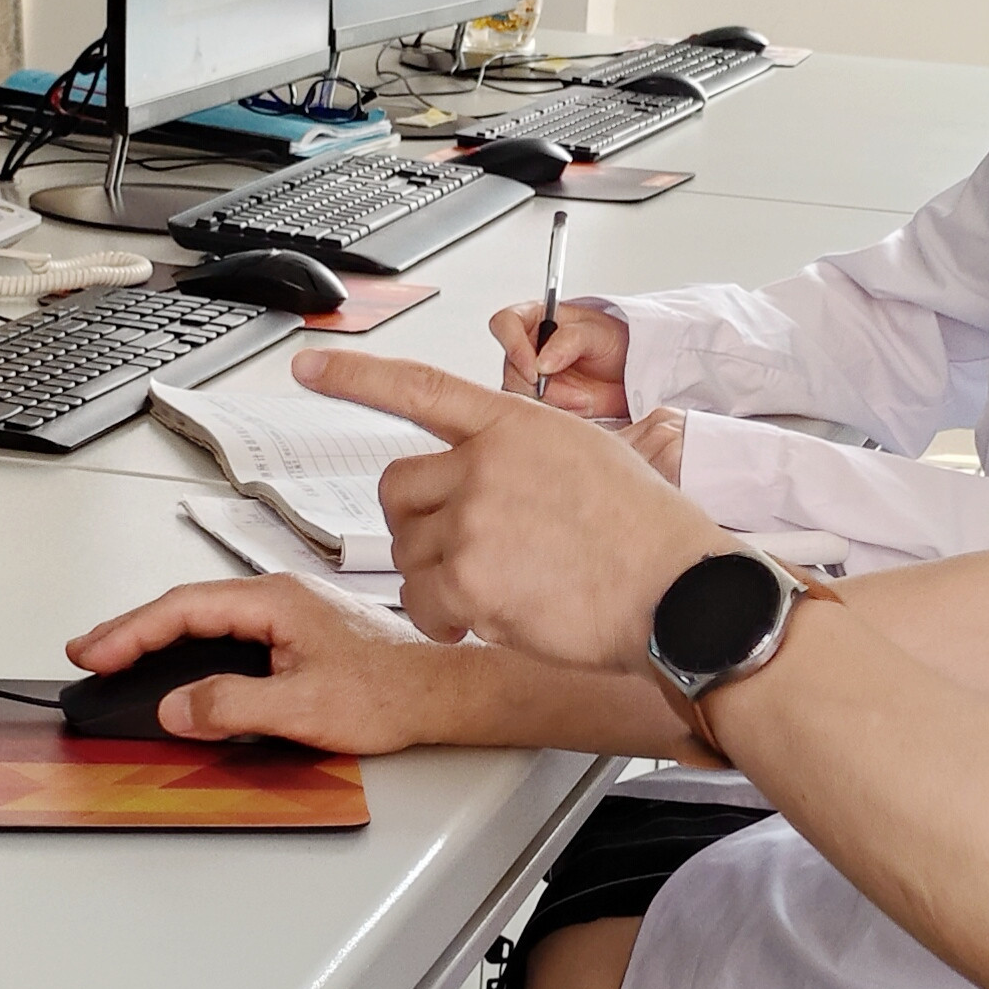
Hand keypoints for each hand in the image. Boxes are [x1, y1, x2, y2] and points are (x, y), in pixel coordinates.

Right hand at [65, 574, 462, 753]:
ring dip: (161, 639)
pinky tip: (180, 664)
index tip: (95, 653)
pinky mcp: (299, 635)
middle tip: (88, 653)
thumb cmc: (392, 690)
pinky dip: (194, 648)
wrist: (444, 692)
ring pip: (209, 621)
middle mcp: (280, 598)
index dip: (131, 631)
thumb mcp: (304, 707)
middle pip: (188, 608)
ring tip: (120, 656)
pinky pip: (231, 635)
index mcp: (276, 600)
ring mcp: (290, 614)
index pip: (184, 608)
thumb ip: (233, 705)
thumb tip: (178, 706)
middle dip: (133, 630)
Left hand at [300, 349, 725, 670]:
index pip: (419, 387)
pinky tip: (483, 621)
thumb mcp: (589, 457)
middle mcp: (487, 463)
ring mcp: (475, 520)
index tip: (309, 367)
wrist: (679, 594)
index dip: (356, 376)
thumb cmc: (649, 536)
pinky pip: (420, 601)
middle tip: (461, 551)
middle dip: (417, 524)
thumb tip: (480, 473)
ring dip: (435, 578)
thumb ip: (521, 456)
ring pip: (406, 550)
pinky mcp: (469, 579)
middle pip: (396, 489)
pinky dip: (443, 620)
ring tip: (497, 590)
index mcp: (516, 424)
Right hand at [489, 298, 631, 416]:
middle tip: (576, 393)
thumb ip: (569, 340)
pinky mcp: (536, 402)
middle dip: (543, 387)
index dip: (513, 346)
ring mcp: (528, 377)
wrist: (626, 372)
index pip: (505, 324)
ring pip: (520, 397)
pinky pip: (533, 416)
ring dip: (555, 403)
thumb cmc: (610, 341)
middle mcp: (525, 348)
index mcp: (534, 319)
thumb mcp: (597, 333)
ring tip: (584, 399)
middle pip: (512, 370)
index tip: (535, 370)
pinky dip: (560, 414)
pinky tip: (580, 407)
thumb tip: (542, 362)